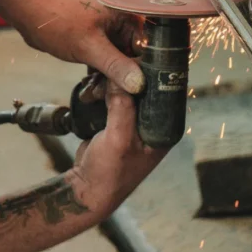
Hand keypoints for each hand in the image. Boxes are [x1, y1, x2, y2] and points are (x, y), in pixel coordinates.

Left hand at [16, 0, 144, 93]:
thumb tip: (139, 84)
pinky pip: (105, 61)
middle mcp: (122, 21)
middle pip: (134, 57)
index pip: (148, 48)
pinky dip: (99, 74)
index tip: (135, 90)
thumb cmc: (56, 19)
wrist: (28, 11)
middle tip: (110, 95)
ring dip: (109, 79)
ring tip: (95, 92)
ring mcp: (108, 31)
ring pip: (119, 62)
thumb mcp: (89, 46)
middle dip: (123, 78)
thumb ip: (116, 66)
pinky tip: (90, 88)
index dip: (143, 71)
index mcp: (128, 14)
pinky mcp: (95, 40)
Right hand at [67, 80, 165, 217]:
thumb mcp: (118, 139)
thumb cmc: (109, 173)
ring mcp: (134, 124)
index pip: (163, 94)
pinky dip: (103, 94)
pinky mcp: (117, 123)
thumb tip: (118, 77)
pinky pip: (113, 101)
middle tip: (109, 74)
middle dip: (126, 80)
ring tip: (98, 84)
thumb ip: (121, 108)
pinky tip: (94, 90)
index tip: (132, 62)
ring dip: (111, 87)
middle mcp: (153, 125)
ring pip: (126, 93)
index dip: (149, 77)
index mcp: (164, 131)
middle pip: (144, 91)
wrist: (87, 189)